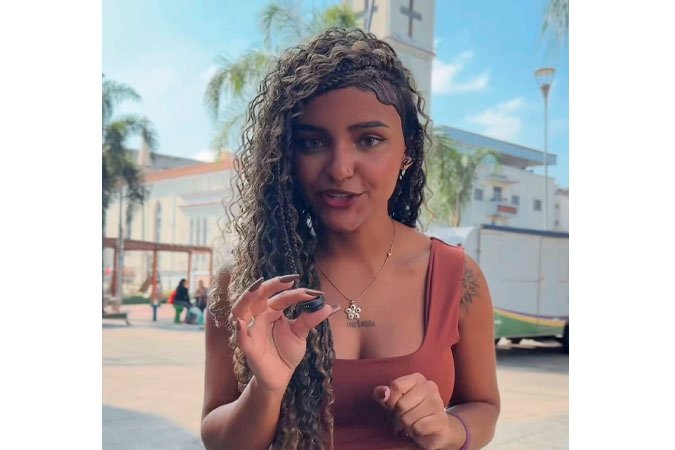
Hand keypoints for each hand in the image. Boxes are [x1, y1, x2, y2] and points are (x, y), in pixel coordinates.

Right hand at [230, 274, 339, 391]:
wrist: (281, 375)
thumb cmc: (287, 351)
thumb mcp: (300, 333)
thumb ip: (310, 319)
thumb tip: (329, 306)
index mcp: (272, 310)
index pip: (282, 297)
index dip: (297, 294)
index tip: (315, 293)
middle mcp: (259, 316)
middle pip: (259, 296)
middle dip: (270, 286)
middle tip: (287, 281)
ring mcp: (252, 330)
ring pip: (241, 310)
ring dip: (247, 298)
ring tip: (256, 289)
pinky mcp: (249, 348)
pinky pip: (241, 338)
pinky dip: (239, 330)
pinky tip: (240, 323)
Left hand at [373, 373, 465, 449]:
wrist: (433, 428)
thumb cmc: (409, 411)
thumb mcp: (391, 401)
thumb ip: (381, 394)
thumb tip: (384, 392)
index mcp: (417, 378)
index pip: (396, 386)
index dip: (390, 401)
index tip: (393, 406)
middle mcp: (430, 386)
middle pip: (401, 404)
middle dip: (399, 415)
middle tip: (405, 416)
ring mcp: (437, 402)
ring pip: (409, 418)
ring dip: (407, 424)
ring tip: (413, 422)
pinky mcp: (441, 420)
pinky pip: (418, 427)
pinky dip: (416, 431)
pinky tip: (420, 428)